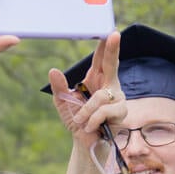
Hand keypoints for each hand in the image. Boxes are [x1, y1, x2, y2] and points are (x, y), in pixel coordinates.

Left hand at [49, 32, 125, 150]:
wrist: (85, 143)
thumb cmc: (77, 121)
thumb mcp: (63, 102)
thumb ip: (59, 87)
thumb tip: (53, 70)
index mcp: (97, 79)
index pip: (101, 58)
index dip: (104, 44)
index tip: (107, 30)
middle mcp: (110, 85)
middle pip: (112, 63)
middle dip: (113, 49)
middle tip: (114, 34)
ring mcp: (118, 98)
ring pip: (101, 96)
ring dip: (86, 111)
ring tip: (81, 120)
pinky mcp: (122, 112)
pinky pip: (104, 111)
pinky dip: (92, 119)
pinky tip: (90, 126)